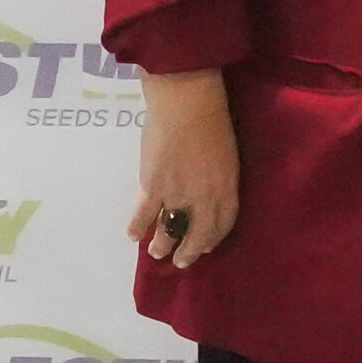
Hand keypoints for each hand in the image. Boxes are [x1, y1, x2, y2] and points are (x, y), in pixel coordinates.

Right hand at [127, 69, 239, 268]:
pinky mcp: (152, 186)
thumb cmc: (213, 119)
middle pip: (197, 234)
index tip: (205, 246)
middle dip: (189, 251)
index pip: (223, 223)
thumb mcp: (227, 154)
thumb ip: (218, 177)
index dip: (213, 239)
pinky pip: (144, 214)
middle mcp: (204, 198)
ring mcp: (177, 194)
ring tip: (156, 252)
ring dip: (162, 245)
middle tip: (182, 261)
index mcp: (226, 188)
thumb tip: (205, 191)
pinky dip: (138, 227)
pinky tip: (134, 235)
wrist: (187, 101)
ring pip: (169, 229)